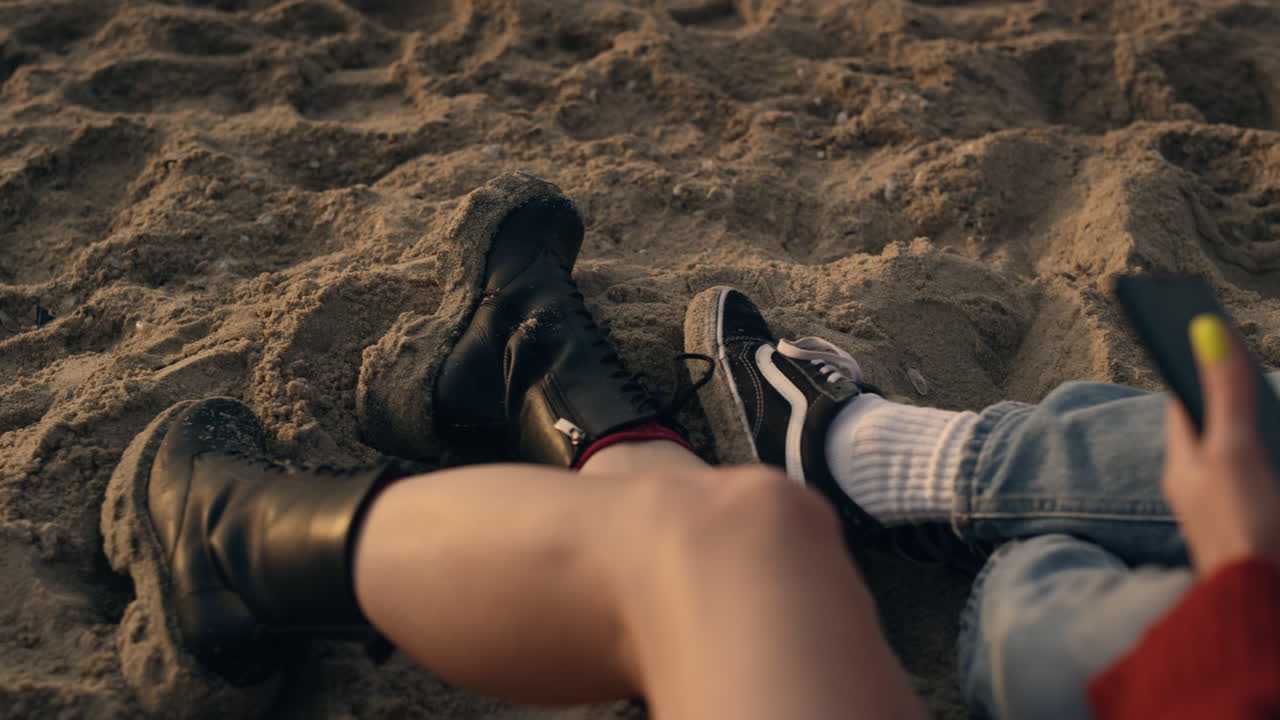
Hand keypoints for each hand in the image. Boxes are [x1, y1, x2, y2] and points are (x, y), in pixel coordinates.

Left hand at [1162, 314, 1279, 574]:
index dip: (1199, 372)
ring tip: (1269, 415)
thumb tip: (1205, 329)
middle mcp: (1202, 490)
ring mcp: (1232, 512)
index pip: (1183, 407)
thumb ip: (1225, 394)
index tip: (1215, 338)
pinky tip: (1275, 462)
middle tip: (1254, 372)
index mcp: (1184, 469)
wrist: (1266, 609)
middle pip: (1220, 430)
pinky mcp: (1259, 530)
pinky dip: (1269, 464)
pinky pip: (1262, 484)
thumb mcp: (1235, 451)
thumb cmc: (1244, 529)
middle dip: (1240, 403)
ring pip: (1245, 458)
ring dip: (1259, 432)